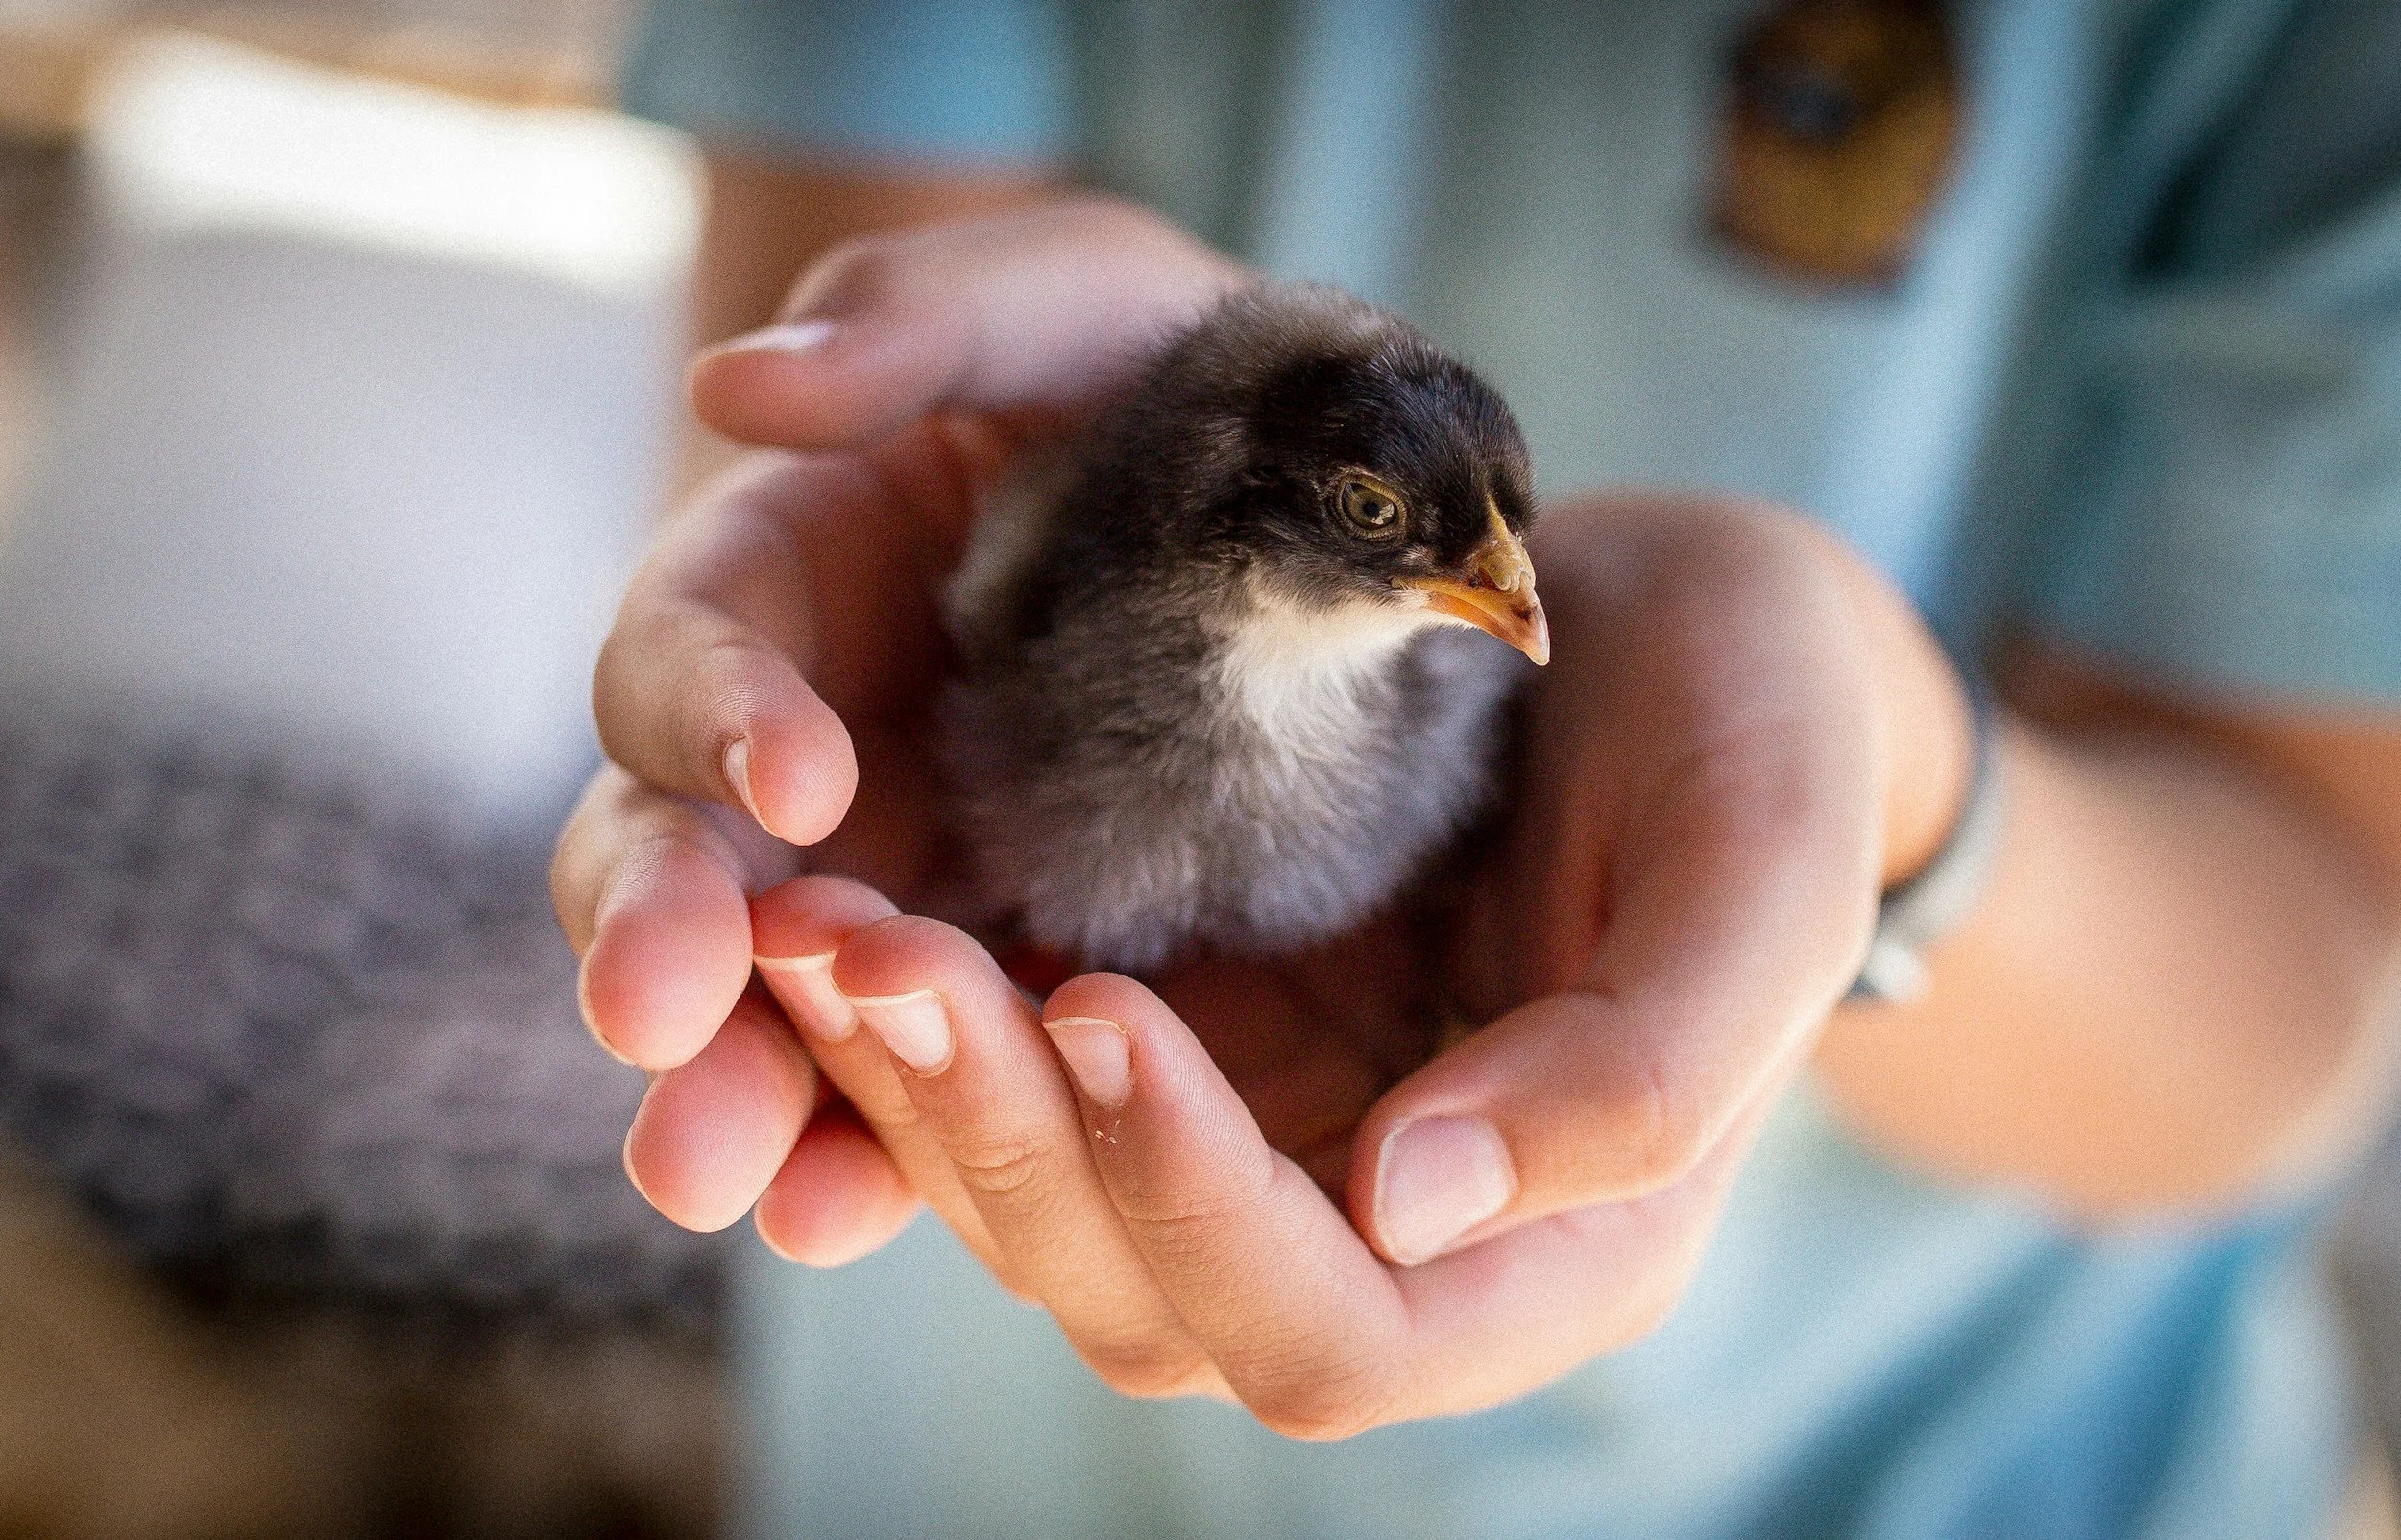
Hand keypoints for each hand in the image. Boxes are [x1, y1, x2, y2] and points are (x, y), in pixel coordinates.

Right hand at [552, 198, 1246, 1263]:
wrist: (1333, 512)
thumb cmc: (1192, 379)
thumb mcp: (1083, 299)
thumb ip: (927, 318)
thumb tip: (734, 389)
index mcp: (789, 575)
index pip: (697, 642)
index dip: (715, 709)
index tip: (799, 776)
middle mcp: (799, 744)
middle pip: (672, 850)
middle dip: (662, 938)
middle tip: (664, 1027)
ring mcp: (885, 875)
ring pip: (764, 994)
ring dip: (742, 1083)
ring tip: (736, 1181)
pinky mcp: (986, 976)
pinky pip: (905, 1072)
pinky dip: (870, 1145)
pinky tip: (851, 1212)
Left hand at [752, 491, 1964, 1429]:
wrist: (1681, 637)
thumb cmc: (1760, 736)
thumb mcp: (1764, 871)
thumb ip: (1642, 1069)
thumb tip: (1411, 1206)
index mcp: (1544, 1250)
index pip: (1333, 1329)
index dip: (1196, 1207)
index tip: (1100, 1005)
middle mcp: (1378, 1235)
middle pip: (1142, 1295)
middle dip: (992, 1141)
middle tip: (869, 959)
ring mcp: (1264, 1142)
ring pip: (1041, 1203)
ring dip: (910, 1085)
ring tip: (813, 929)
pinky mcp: (1189, 1039)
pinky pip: (1014, 1080)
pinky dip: (913, 1017)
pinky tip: (834, 900)